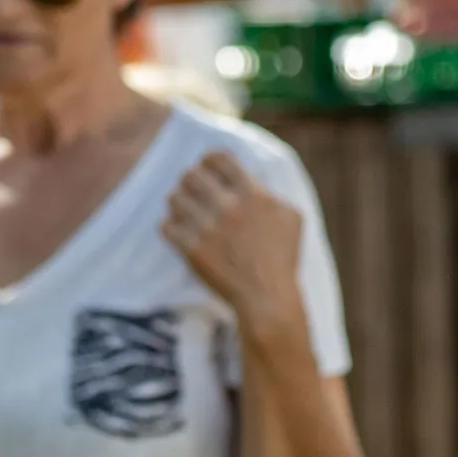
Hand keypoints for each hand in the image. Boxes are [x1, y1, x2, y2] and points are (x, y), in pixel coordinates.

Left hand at [160, 151, 310, 346]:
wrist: (267, 298)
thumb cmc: (282, 258)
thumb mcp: (291, 218)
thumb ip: (271, 194)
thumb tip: (252, 178)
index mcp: (254, 195)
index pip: (220, 159)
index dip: (210, 160)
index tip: (208, 168)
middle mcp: (229, 207)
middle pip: (191, 175)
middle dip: (191, 182)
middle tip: (193, 192)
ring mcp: (208, 228)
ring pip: (174, 198)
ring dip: (178, 203)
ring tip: (185, 212)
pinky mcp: (192, 249)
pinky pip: (166, 226)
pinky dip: (171, 228)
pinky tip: (179, 232)